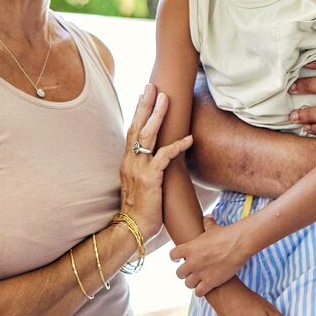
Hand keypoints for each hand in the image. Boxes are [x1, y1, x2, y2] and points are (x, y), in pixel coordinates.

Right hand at [120, 83, 192, 238]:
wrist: (130, 229)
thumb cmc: (139, 210)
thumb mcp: (140, 185)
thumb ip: (145, 170)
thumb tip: (157, 161)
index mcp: (127, 162)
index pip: (132, 131)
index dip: (138, 112)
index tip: (143, 95)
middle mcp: (130, 162)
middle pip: (136, 126)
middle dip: (144, 104)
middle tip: (151, 86)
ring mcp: (138, 169)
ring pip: (147, 136)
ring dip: (157, 115)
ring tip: (165, 99)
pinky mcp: (150, 179)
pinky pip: (164, 156)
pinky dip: (176, 146)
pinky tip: (188, 138)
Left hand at [171, 217, 251, 296]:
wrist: (237, 244)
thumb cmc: (226, 234)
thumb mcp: (213, 228)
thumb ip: (207, 224)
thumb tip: (208, 217)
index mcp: (189, 248)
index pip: (172, 256)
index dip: (176, 258)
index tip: (180, 258)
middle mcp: (191, 262)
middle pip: (179, 273)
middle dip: (185, 273)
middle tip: (192, 271)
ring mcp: (200, 273)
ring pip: (187, 284)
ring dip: (193, 282)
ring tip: (199, 280)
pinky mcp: (210, 282)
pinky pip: (198, 292)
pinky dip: (201, 291)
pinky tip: (206, 287)